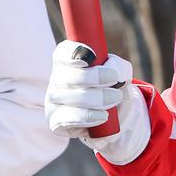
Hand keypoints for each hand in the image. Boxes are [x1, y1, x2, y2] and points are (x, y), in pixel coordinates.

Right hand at [45, 40, 149, 164]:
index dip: (72, 53)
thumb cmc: (114, 90)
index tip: (91, 57)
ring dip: (96, 98)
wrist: (115, 119)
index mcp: (70, 62)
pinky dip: (88, 116)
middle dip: (94, 77)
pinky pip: (67, 118)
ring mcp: (54, 101)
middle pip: (67, 75)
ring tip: (114, 98)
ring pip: (68, 97)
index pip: (62, 54)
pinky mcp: (55, 121)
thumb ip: (118, 68)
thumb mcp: (121, 74)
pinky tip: (103, 116)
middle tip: (114, 79)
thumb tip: (112, 73)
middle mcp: (58, 80)